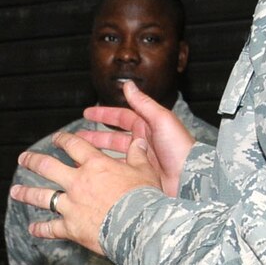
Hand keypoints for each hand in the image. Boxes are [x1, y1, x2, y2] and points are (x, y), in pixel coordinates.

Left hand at [10, 131, 165, 255]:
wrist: (140, 227)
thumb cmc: (145, 198)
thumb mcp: (145, 171)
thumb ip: (138, 155)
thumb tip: (138, 141)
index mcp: (95, 165)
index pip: (74, 146)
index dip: (63, 140)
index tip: (56, 138)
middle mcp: (78, 182)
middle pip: (48, 167)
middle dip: (33, 161)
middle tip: (23, 159)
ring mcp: (71, 205)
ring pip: (42, 197)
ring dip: (26, 193)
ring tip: (15, 192)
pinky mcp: (70, 227)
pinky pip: (51, 228)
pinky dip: (40, 230)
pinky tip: (32, 230)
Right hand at [69, 82, 191, 196]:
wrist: (189, 179)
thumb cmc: (180, 149)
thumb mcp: (161, 120)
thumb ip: (143, 103)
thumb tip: (129, 85)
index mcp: (148, 127)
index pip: (122, 117)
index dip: (104, 115)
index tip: (88, 113)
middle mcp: (143, 143)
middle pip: (113, 137)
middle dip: (94, 136)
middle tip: (76, 137)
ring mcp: (140, 160)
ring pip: (113, 154)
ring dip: (97, 153)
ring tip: (79, 154)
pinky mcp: (139, 177)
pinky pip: (117, 171)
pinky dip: (106, 170)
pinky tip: (95, 171)